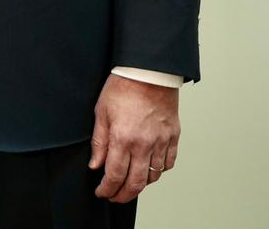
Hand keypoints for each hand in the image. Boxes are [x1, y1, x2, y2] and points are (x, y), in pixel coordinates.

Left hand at [89, 73, 180, 202]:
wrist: (149, 71)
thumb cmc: (124, 87)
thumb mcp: (101, 112)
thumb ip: (99, 142)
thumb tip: (95, 165)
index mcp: (123, 138)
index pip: (114, 176)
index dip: (107, 189)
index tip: (101, 192)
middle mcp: (144, 144)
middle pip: (135, 183)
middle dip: (123, 195)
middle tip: (114, 196)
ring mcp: (161, 141)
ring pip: (153, 176)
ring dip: (140, 184)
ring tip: (130, 182)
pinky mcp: (173, 136)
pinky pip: (168, 163)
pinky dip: (159, 171)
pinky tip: (149, 168)